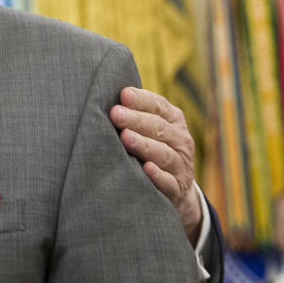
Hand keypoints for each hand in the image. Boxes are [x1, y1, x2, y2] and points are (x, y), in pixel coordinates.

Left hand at [110, 86, 201, 243]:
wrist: (176, 190)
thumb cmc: (152, 148)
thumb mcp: (150, 128)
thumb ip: (134, 111)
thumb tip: (102, 92)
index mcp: (173, 120)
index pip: (159, 106)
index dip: (141, 100)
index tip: (122, 94)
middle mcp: (180, 141)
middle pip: (159, 128)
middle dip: (136, 120)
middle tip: (115, 114)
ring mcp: (181, 166)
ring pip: (164, 154)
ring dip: (144, 145)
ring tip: (125, 137)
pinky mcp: (177, 189)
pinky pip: (169, 182)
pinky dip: (158, 176)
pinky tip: (146, 169)